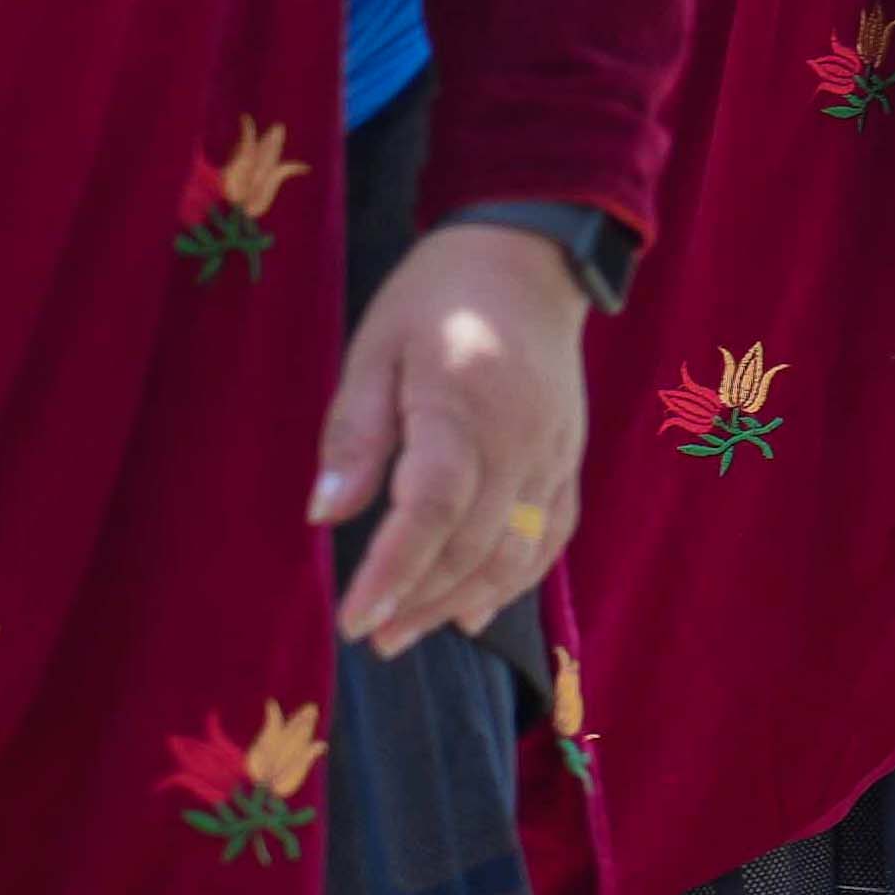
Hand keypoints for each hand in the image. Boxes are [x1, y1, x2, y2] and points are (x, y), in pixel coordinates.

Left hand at [314, 220, 590, 656]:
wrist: (529, 259)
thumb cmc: (435, 299)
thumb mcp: (374, 346)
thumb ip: (355, 431)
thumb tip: (326, 513)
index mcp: (462, 404)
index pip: (431, 508)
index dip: (394, 570)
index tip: (354, 618)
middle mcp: (518, 437)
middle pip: (474, 541)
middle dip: (420, 599)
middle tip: (370, 635)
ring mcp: (553, 450)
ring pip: (517, 548)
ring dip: (463, 600)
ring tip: (409, 632)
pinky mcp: (568, 456)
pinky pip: (552, 532)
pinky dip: (519, 578)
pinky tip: (479, 609)